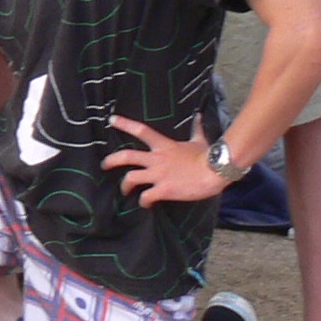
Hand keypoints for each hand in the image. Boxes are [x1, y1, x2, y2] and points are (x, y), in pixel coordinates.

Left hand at [108, 114, 228, 207]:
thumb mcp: (199, 140)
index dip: (125, 124)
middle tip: (104, 165)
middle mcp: (156, 159)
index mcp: (164, 146)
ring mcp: (158, 175)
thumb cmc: (208, 157)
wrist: (216, 172)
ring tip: (125, 190)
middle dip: (111, 161)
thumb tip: (198, 116)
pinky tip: (145, 204)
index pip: (141, 131)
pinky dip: (143, 201)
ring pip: (130, 178)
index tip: (111, 120)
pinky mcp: (164, 190)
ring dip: (125, 185)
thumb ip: (195, 129)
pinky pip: (146, 197)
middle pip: (126, 156)